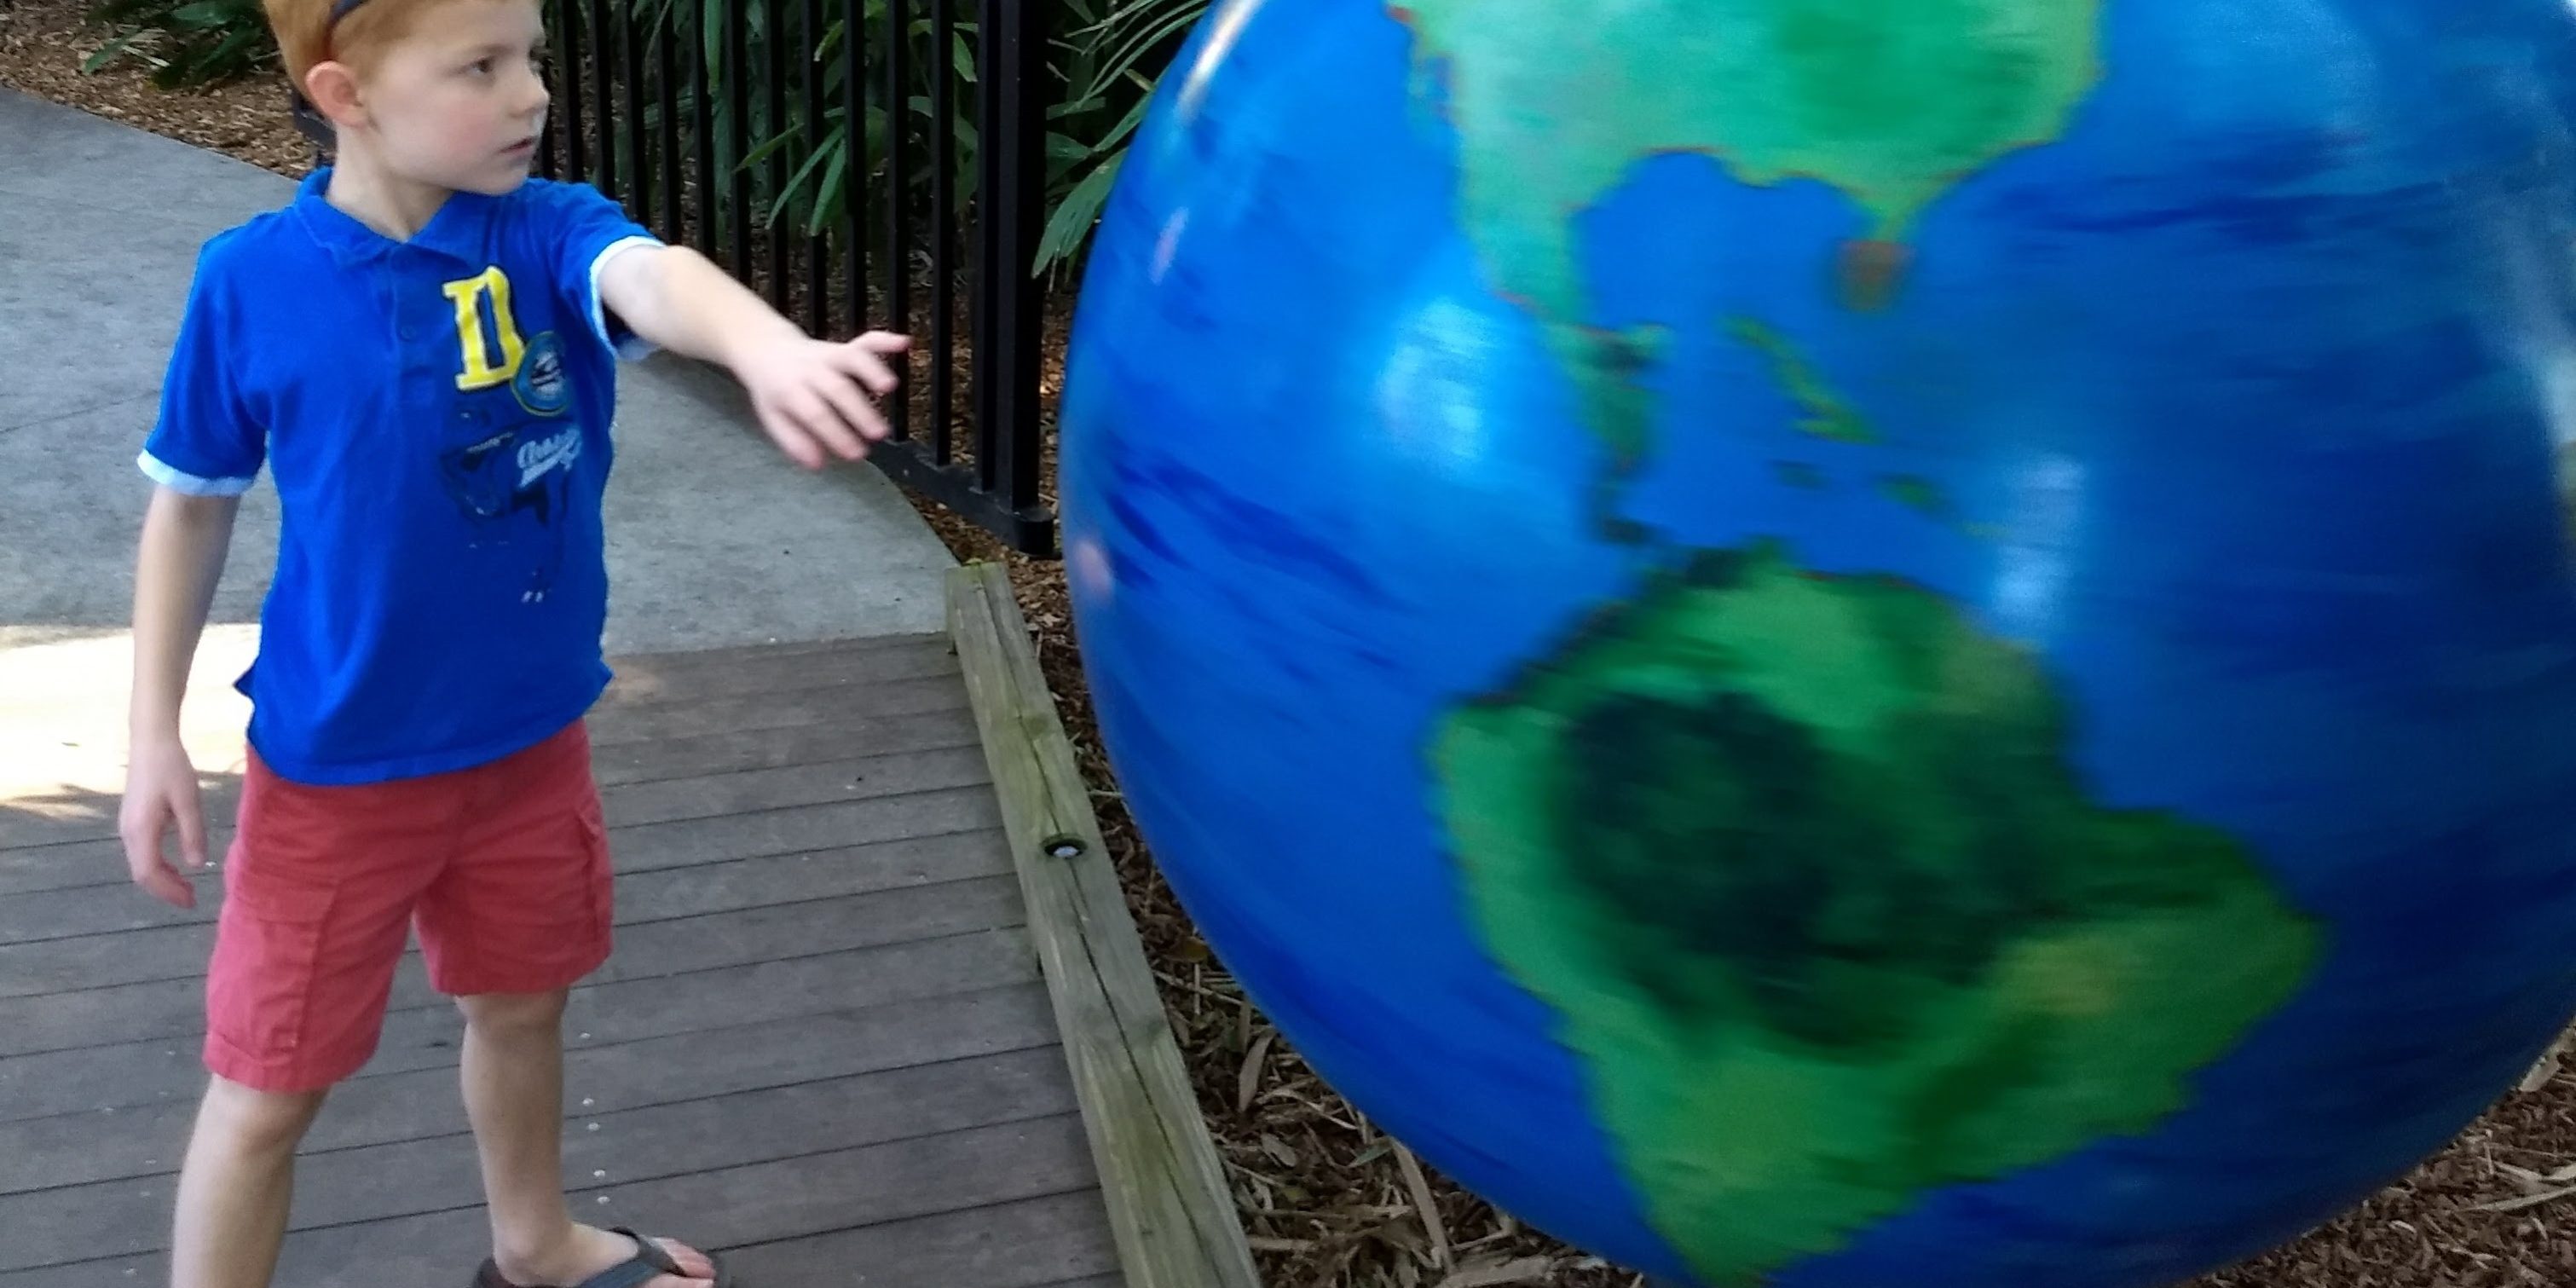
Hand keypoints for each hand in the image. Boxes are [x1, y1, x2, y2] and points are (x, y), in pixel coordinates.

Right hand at [121, 736, 208, 908]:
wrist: (150, 743)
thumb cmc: (171, 768)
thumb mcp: (189, 800)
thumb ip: (192, 833)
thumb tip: (195, 866)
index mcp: (141, 829)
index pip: (148, 873)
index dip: (168, 891)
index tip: (191, 900)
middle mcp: (128, 832)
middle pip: (141, 873)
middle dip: (165, 890)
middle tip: (192, 899)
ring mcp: (127, 826)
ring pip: (140, 864)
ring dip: (162, 879)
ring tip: (187, 886)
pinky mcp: (132, 820)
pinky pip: (142, 852)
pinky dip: (158, 865)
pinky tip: (177, 866)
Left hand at [733, 330, 911, 469]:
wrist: (766, 350)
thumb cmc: (775, 391)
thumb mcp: (774, 419)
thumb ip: (795, 442)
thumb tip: (818, 464)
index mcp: (790, 390)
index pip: (815, 414)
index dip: (836, 434)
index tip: (855, 453)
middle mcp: (811, 370)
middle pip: (837, 387)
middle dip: (859, 410)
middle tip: (879, 434)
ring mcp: (828, 356)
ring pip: (851, 358)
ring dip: (872, 369)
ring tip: (890, 388)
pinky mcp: (844, 346)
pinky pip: (865, 340)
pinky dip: (885, 340)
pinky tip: (904, 344)